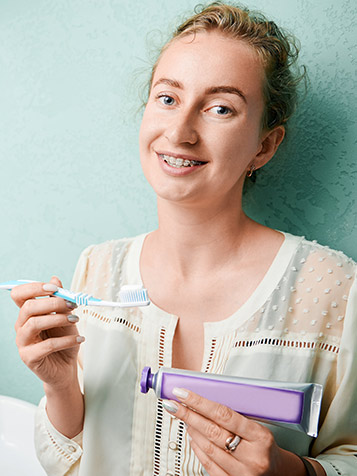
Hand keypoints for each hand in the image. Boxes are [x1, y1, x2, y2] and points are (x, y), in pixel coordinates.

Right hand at [12, 276, 84, 389]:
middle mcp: (21, 326)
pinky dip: (66, 340)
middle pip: (28, 307)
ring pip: (34, 323)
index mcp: (27, 313)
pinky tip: (79, 339)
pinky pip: (47, 345)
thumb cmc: (64, 340)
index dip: (35, 287)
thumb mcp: (66, 316)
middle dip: (53, 302)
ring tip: (75, 320)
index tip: (55, 288)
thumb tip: (55, 279)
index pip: (20, 294)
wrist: (66, 366)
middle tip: (72, 304)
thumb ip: (59, 299)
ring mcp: (23, 342)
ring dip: (59, 319)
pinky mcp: (29, 357)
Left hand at [162, 388, 307, 475]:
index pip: (224, 414)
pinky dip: (197, 449)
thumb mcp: (259, 427)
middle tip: (173, 404)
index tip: (183, 393)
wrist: (279, 473)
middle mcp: (251, 457)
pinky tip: (193, 438)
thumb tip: (204, 401)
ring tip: (185, 417)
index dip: (200, 402)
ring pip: (208, 448)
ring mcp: (242, 473)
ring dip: (192, 430)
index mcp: (260, 437)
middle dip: (188, 415)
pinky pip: (208, 465)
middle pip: (212, 431)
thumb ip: (235, 417)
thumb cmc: (266, 446)